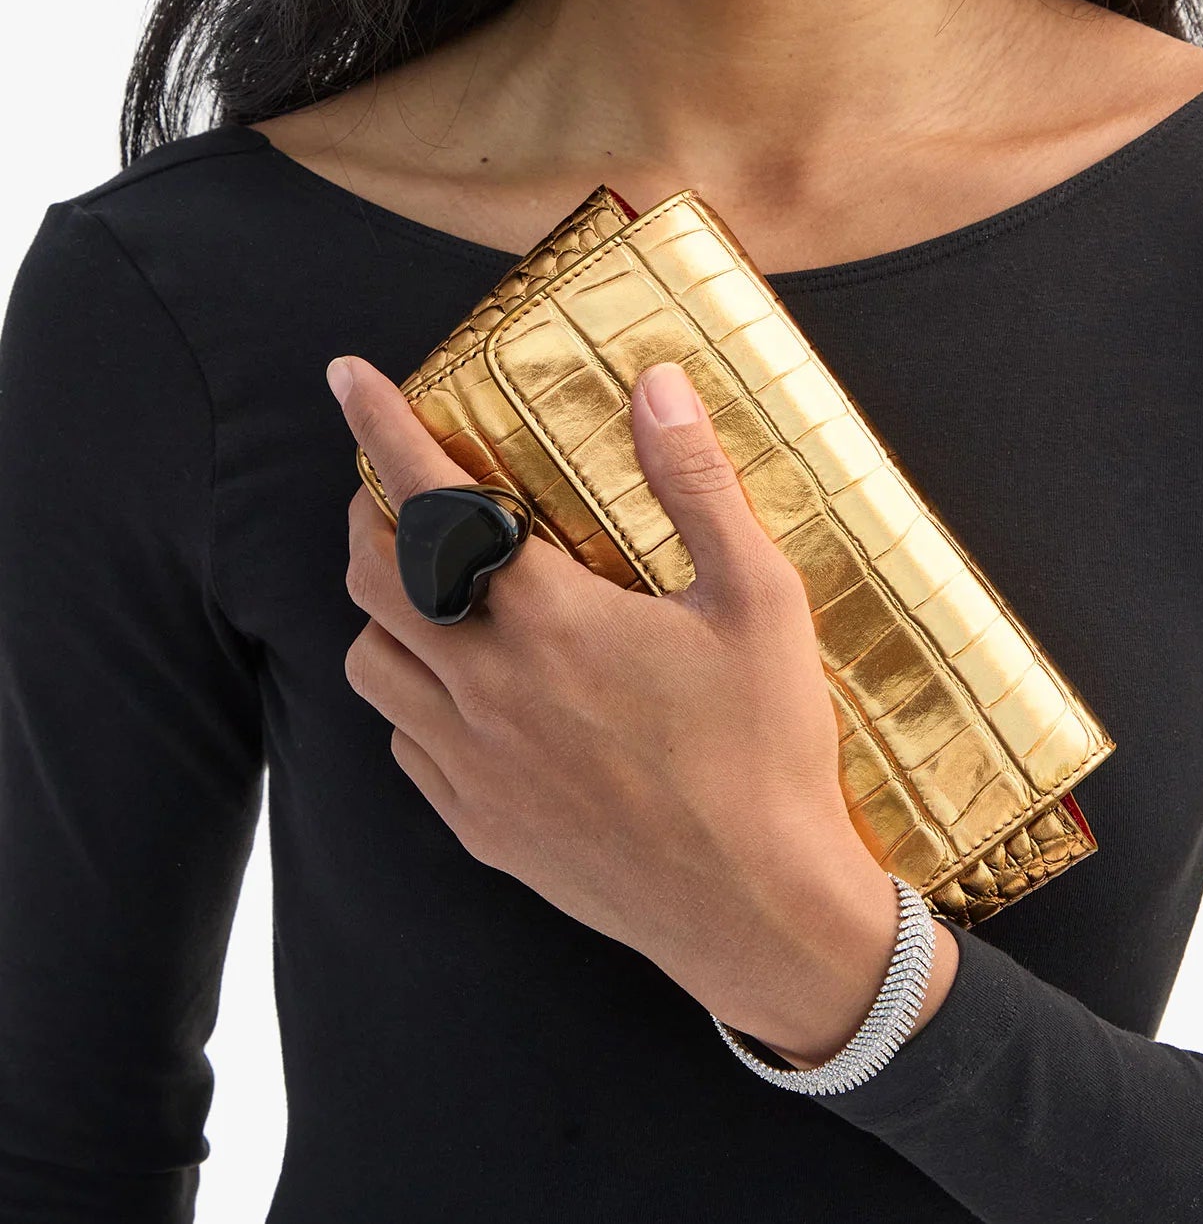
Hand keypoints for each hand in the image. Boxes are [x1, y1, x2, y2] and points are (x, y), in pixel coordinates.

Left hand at [327, 351, 945, 1060]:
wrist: (759, 913)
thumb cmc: (767, 751)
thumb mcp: (759, 601)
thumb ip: (698, 485)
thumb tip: (659, 384)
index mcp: (550, 622)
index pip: (432, 500)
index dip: (380, 429)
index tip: (347, 378)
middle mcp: (488, 690)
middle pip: (371, 578)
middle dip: (370, 512)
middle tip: (406, 486)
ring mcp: (474, 766)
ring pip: (371, 663)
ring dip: (383, 607)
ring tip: (432, 584)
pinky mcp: (479, 826)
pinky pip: (404, 741)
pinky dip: (411, 692)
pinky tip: (465, 686)